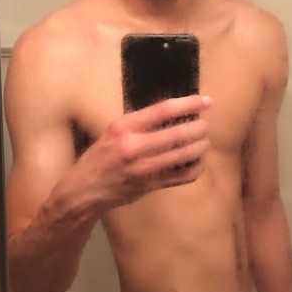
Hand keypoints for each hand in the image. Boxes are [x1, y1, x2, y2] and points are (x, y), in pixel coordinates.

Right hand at [73, 95, 212, 211]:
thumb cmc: (99, 157)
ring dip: (200, 147)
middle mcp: (133, 146)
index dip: (189, 104)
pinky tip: (198, 161)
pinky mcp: (150, 185)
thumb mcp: (113, 131)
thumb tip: (173, 112)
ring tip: (204, 142)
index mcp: (124, 127)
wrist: (83, 190)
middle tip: (205, 125)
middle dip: (198, 128)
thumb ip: (140, 123)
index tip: (207, 101)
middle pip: (177, 133)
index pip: (163, 110)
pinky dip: (196, 168)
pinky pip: (182, 176)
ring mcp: (143, 168)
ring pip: (183, 155)